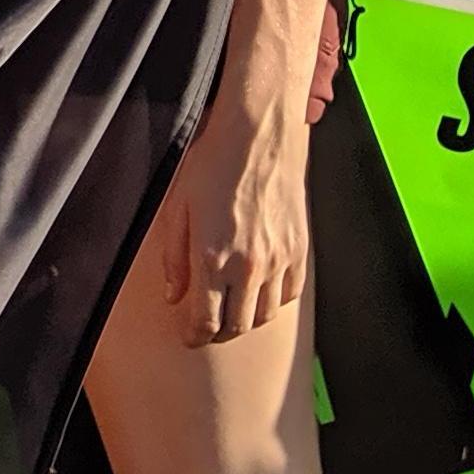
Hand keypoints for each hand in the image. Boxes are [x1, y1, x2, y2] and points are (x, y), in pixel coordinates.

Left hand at [155, 85, 309, 346]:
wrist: (258, 136)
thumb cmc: (212, 165)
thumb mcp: (177, 208)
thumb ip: (174, 259)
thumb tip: (173, 296)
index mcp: (212, 258)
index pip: (206, 321)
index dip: (195, 336)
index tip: (189, 337)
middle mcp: (248, 267)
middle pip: (237, 326)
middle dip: (219, 334)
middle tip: (207, 329)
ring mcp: (278, 261)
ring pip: (264, 315)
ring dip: (247, 320)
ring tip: (232, 311)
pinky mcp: (299, 251)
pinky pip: (288, 294)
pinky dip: (273, 301)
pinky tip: (259, 292)